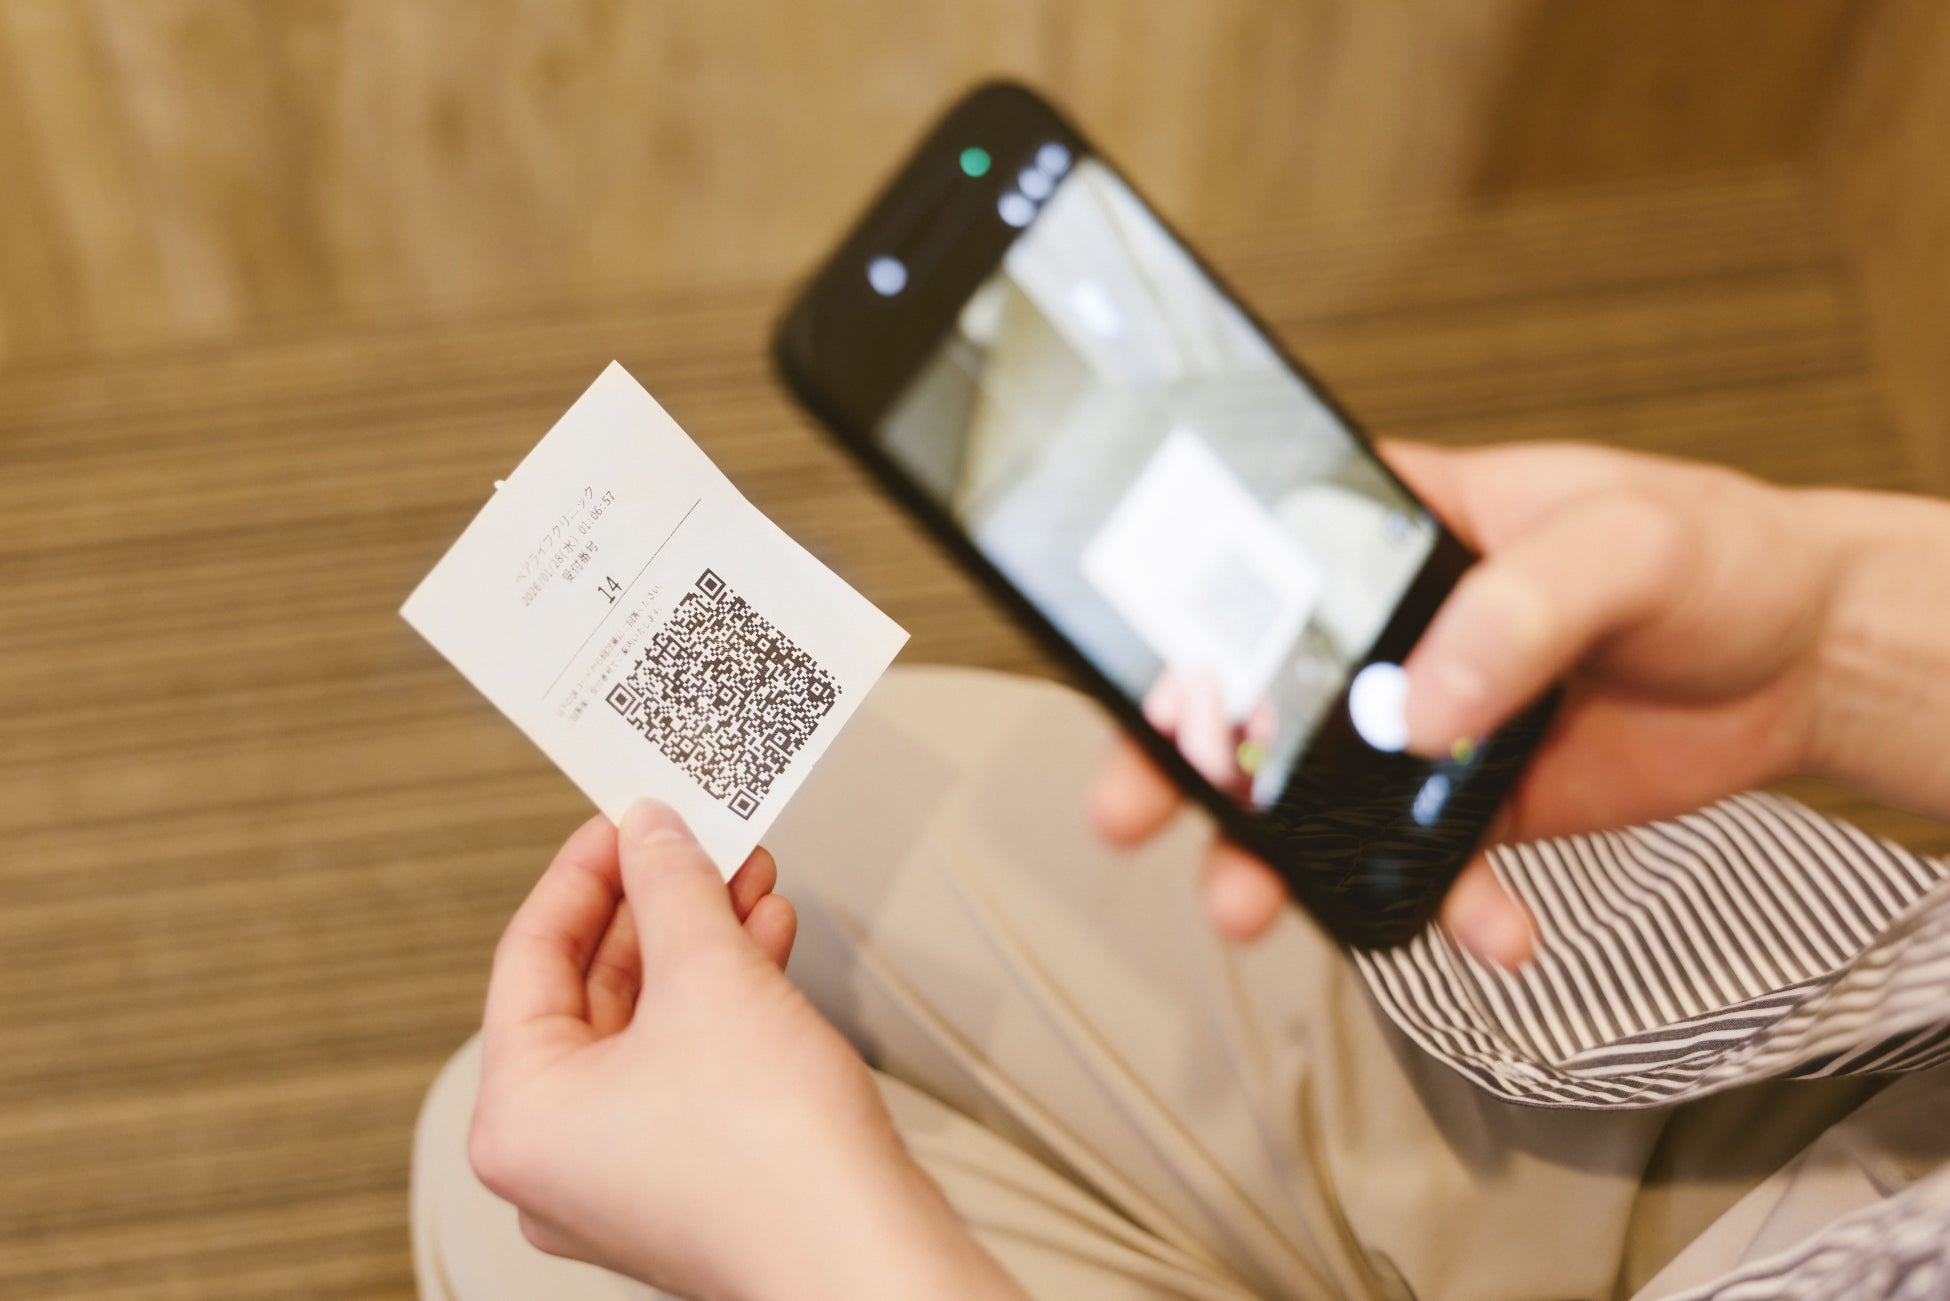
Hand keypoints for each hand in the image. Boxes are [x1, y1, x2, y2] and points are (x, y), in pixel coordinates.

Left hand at [468, 801, 1023, 1300]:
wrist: (866, 1256)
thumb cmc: (774, 1158)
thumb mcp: (710, 977)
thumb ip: (671, 888)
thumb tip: (652, 833)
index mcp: (518, 1118)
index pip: (529, 956)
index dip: (586, 871)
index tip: (626, 817)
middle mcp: (555, 1160)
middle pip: (592, 991)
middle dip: (659, 905)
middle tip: (696, 841)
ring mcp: (622, 1179)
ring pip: (648, 1027)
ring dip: (701, 943)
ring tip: (749, 877)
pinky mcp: (688, 1183)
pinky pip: (685, 1067)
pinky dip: (723, 1002)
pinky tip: (768, 942)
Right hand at [1093, 441, 1949, 965]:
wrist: (1805, 661)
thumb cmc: (1713, 554)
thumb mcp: (1623, 541)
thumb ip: (1517, 609)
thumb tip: (1422, 703)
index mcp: (1393, 530)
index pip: (1258, 560)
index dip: (1180, 615)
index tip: (1140, 678)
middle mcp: (1385, 630)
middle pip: (1252, 690)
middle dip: (1179, 757)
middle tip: (1132, 807)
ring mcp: (1422, 722)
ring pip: (1317, 797)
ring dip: (1276, 859)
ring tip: (1250, 906)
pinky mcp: (1473, 802)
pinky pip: (1427, 865)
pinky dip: (1442, 908)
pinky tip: (1483, 929)